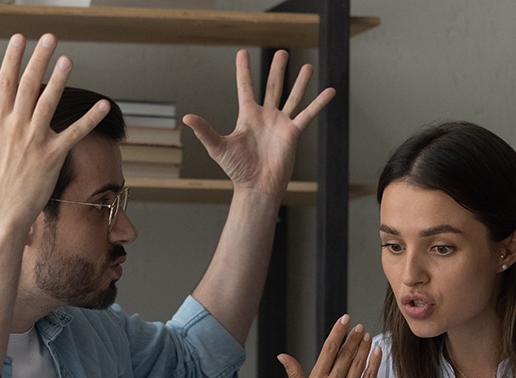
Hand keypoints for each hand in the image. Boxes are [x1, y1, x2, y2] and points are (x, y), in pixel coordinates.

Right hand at [0, 34, 111, 239]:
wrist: (3, 211)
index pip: (5, 83)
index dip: (12, 59)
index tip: (19, 40)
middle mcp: (15, 127)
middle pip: (27, 85)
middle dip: (38, 59)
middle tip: (48, 38)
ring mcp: (34, 140)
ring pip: (47, 102)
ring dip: (59, 79)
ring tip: (68, 59)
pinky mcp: (52, 155)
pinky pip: (75, 132)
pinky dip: (90, 118)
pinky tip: (103, 104)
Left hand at [182, 49, 334, 195]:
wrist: (257, 186)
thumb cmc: (237, 170)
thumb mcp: (218, 147)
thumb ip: (205, 130)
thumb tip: (186, 117)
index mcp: (247, 116)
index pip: (245, 87)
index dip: (243, 70)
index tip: (242, 53)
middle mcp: (265, 117)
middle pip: (272, 86)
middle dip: (277, 69)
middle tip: (282, 52)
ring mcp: (280, 123)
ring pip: (292, 97)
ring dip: (299, 82)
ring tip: (307, 66)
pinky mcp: (293, 133)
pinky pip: (308, 114)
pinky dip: (319, 103)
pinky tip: (330, 91)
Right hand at [278, 313, 381, 377]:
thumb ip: (293, 372)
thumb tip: (282, 356)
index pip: (329, 350)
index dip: (337, 333)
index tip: (343, 320)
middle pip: (345, 355)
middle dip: (352, 339)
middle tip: (359, 326)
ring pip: (358, 364)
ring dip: (363, 348)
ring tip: (366, 335)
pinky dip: (374, 364)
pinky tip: (377, 352)